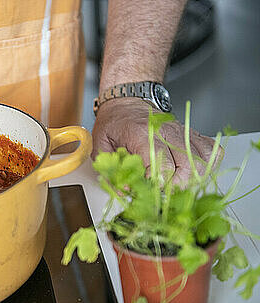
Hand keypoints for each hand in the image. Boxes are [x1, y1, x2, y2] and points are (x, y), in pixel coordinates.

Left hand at [92, 98, 216, 183]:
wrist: (127, 102)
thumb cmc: (114, 123)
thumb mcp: (101, 146)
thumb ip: (110, 170)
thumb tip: (125, 191)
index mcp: (142, 133)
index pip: (162, 164)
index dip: (159, 183)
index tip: (150, 188)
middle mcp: (167, 131)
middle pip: (188, 166)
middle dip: (177, 186)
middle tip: (163, 190)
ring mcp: (182, 132)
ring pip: (203, 161)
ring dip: (192, 179)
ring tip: (175, 183)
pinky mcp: (192, 134)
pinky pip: (212, 152)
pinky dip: (206, 166)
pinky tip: (189, 172)